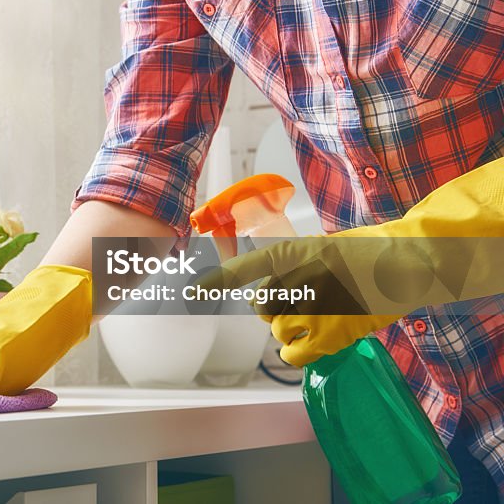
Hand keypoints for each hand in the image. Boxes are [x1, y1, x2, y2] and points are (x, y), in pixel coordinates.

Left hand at [198, 157, 503, 365]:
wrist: (406, 262)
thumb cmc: (366, 252)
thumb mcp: (320, 246)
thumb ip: (292, 266)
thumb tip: (274, 290)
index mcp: (292, 252)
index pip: (242, 270)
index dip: (215, 282)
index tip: (191, 292)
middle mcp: (296, 279)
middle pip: (263, 308)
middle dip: (277, 309)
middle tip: (306, 302)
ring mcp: (312, 308)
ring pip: (279, 330)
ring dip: (293, 328)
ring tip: (321, 315)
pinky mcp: (330, 334)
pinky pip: (294, 353)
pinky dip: (298, 350)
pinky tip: (314, 340)